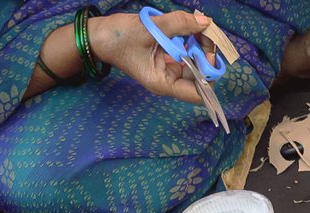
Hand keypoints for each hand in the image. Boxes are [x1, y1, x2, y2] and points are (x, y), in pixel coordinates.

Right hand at [94, 12, 224, 106]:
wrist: (99, 35)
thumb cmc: (118, 38)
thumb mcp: (149, 28)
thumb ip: (178, 24)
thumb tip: (206, 23)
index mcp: (163, 83)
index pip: (198, 92)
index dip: (210, 75)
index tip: (209, 52)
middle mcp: (169, 81)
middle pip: (201, 76)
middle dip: (207, 55)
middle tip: (205, 32)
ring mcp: (169, 71)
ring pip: (197, 63)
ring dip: (201, 46)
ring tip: (197, 27)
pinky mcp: (167, 60)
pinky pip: (188, 54)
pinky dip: (192, 42)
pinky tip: (190, 29)